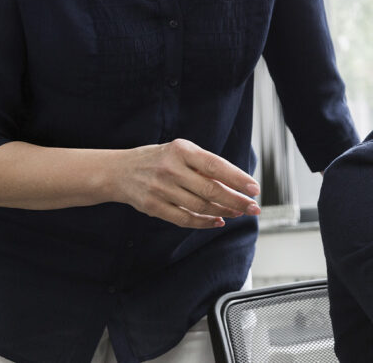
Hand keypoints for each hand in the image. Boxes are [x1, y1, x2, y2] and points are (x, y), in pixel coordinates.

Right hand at [112, 138, 260, 227]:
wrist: (118, 171)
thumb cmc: (159, 159)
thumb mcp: (181, 152)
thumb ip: (204, 165)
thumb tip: (237, 184)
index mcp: (181, 150)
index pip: (215, 165)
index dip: (237, 178)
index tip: (254, 188)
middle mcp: (171, 169)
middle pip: (210, 190)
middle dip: (237, 200)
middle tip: (254, 207)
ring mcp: (160, 189)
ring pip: (200, 206)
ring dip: (224, 211)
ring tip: (238, 212)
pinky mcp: (153, 207)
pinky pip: (185, 219)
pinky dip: (205, 222)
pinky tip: (219, 221)